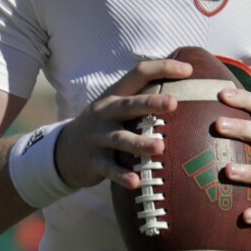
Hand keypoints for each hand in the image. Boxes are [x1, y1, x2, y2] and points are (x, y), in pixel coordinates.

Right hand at [53, 58, 190, 189]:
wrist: (62, 151)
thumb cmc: (103, 126)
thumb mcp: (116, 108)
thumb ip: (141, 99)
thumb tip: (184, 92)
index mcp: (115, 95)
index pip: (139, 73)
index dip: (163, 68)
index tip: (188, 69)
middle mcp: (105, 112)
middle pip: (128, 105)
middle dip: (150, 103)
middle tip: (173, 103)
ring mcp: (97, 137)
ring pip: (120, 138)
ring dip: (140, 143)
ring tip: (160, 147)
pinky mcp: (93, 161)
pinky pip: (109, 168)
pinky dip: (122, 175)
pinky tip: (136, 181)